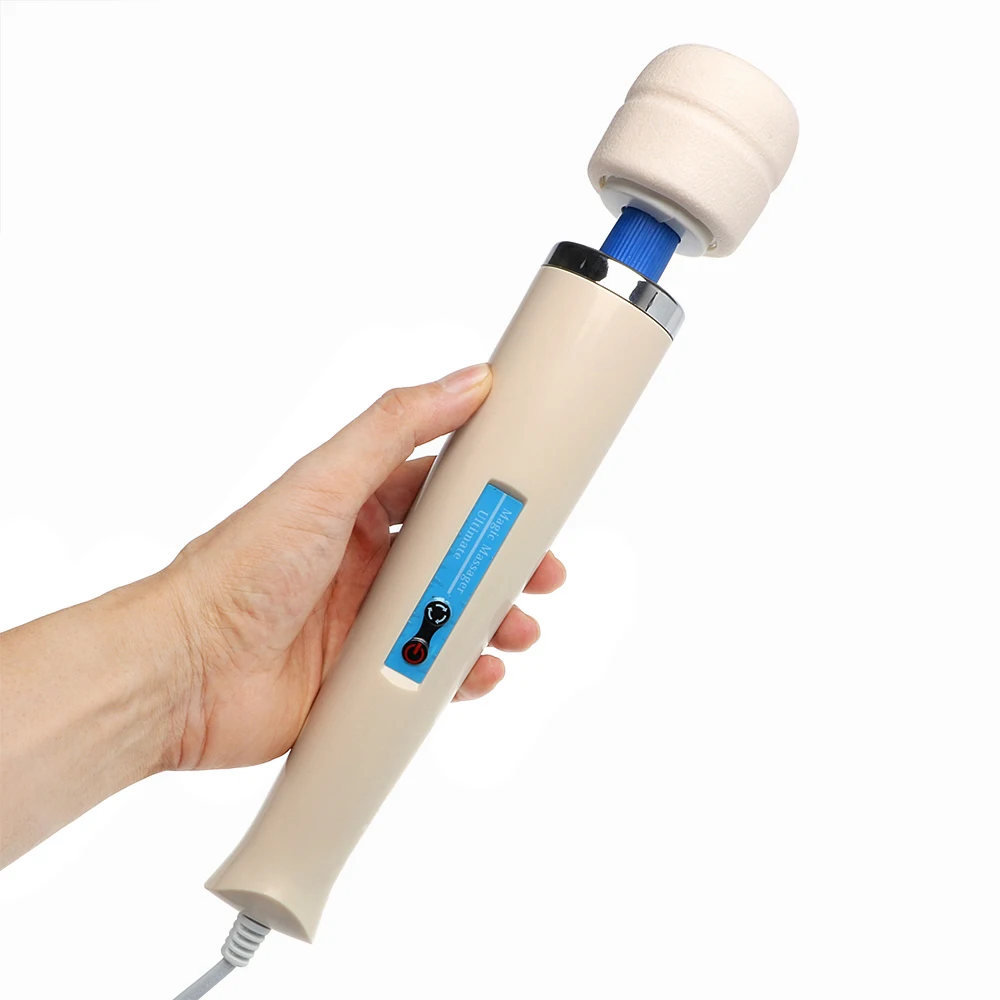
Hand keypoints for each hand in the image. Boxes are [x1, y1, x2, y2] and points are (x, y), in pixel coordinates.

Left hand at [159, 364, 565, 770]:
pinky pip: (429, 675)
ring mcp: (365, 623)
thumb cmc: (240, 570)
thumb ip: (394, 427)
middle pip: (456, 559)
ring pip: (451, 617)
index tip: (532, 497)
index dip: (487, 493)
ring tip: (519, 628)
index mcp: (356, 511)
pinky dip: (461, 674)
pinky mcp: (363, 677)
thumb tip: (467, 380)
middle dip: (504, 565)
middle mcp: (366, 564)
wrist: (186, 670)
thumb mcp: (325, 483)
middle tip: (544, 573)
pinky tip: (480, 672)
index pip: (439, 491)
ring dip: (493, 620)